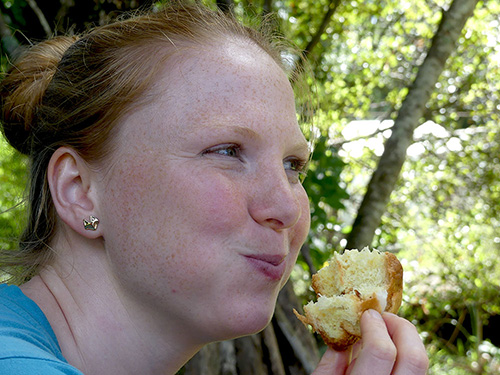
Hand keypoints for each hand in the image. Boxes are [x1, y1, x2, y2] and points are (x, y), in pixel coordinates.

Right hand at [312, 310, 428, 374]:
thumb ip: (331, 363)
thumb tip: (345, 333)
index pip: (382, 350)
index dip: (375, 324)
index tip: (366, 314)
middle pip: (415, 357)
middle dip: (401, 327)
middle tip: (383, 317)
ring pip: (422, 368)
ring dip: (406, 342)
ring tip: (386, 334)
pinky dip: (406, 360)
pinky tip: (390, 357)